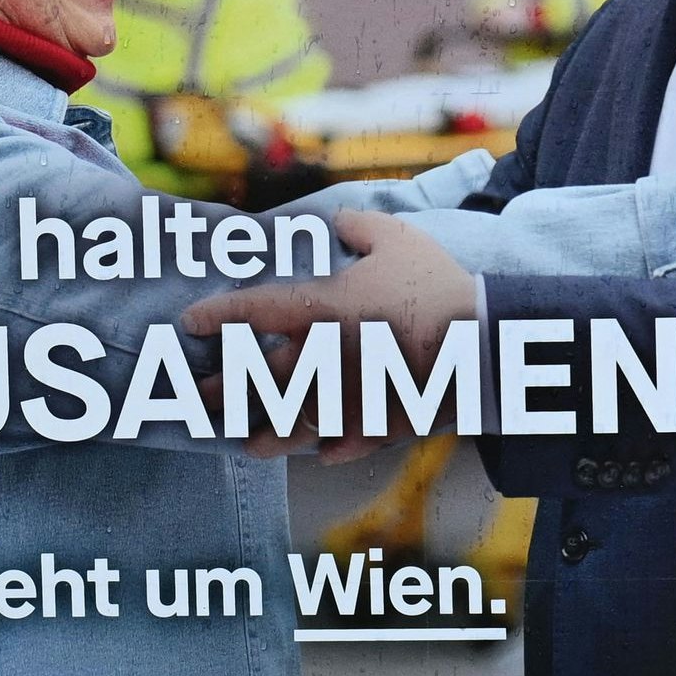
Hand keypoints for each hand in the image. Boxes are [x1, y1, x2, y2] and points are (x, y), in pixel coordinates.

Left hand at [180, 211, 473, 462]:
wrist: (485, 338)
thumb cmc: (436, 283)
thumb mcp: (396, 239)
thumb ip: (358, 226)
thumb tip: (339, 221)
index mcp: (321, 309)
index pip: (252, 312)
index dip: (216, 316)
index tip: (190, 322)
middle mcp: (323, 358)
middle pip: (257, 380)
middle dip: (222, 392)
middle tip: (198, 398)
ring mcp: (348, 397)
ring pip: (292, 425)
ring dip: (265, 438)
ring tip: (247, 444)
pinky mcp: (381, 423)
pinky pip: (347, 442)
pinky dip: (330, 449)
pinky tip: (318, 453)